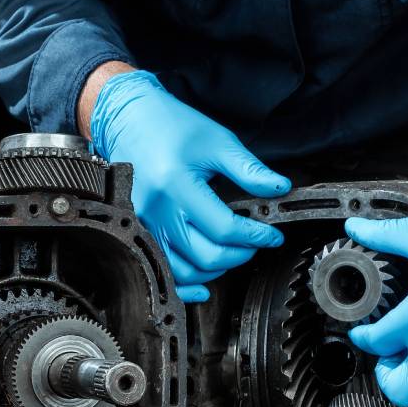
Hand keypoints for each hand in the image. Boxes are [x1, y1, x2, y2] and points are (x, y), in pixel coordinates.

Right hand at [88, 70, 289, 301]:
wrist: (128, 120)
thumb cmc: (170, 126)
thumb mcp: (217, 141)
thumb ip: (249, 169)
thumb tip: (279, 188)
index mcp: (178, 186)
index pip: (224, 228)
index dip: (255, 236)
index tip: (271, 235)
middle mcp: (158, 211)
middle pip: (206, 256)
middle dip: (240, 254)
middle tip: (254, 242)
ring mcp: (145, 226)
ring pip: (185, 270)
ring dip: (216, 270)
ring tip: (232, 252)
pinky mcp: (139, 232)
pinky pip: (162, 271)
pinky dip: (184, 286)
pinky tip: (204, 285)